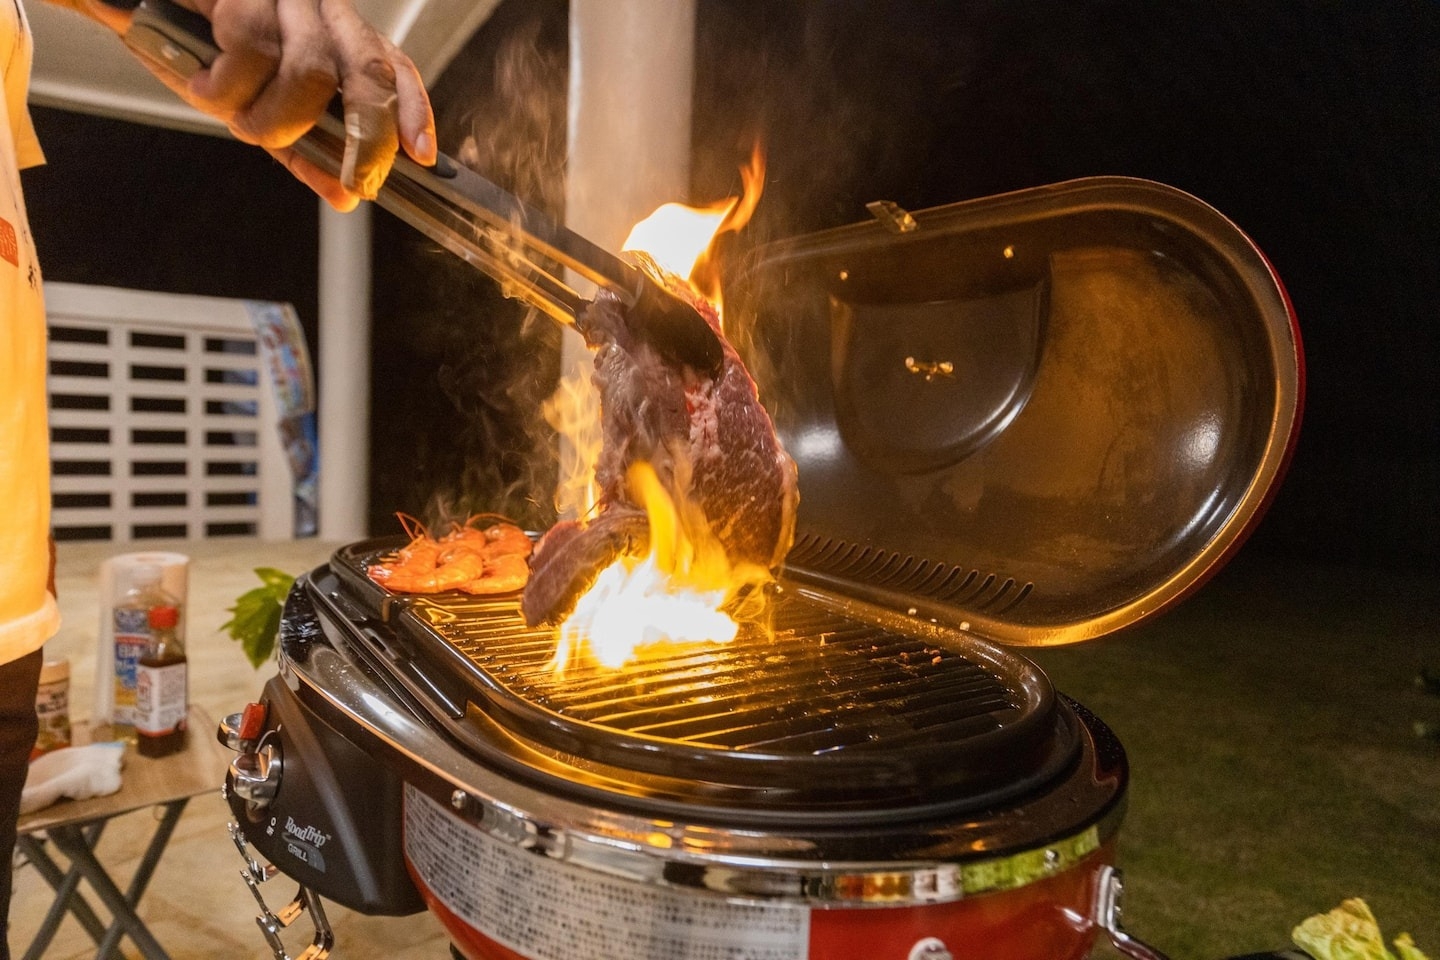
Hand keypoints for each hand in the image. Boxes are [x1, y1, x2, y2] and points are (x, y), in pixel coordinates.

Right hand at [55, 0, 436, 209]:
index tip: (423, 157)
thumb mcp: (257, 107)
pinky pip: (250, 49)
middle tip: (356, 179)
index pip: (393, 67)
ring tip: (238, 122)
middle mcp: (320, 10)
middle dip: (370, 136)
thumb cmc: (196, 48)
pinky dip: (226, 86)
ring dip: (274, 120)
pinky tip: (202, 82)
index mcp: (335, 36)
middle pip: (369, 71)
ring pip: (310, 72)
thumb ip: (302, 150)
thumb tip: (346, 197)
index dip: (414, 111)